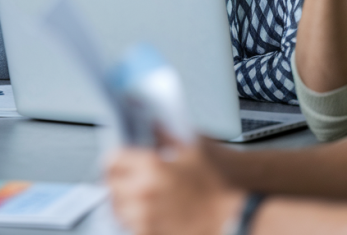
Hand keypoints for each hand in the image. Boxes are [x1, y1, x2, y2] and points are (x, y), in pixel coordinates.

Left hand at [107, 140, 244, 234]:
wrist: (235, 218)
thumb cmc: (219, 185)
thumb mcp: (194, 147)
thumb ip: (165, 132)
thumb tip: (148, 122)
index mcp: (151, 167)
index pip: (112, 160)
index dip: (115, 159)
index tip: (118, 161)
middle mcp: (144, 193)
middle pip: (111, 185)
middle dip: (118, 180)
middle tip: (126, 178)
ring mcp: (146, 218)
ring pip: (118, 208)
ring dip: (124, 201)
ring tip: (137, 197)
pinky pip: (130, 226)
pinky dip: (134, 220)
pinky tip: (147, 213)